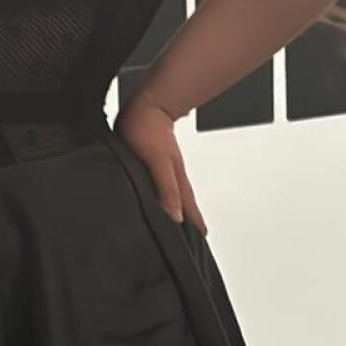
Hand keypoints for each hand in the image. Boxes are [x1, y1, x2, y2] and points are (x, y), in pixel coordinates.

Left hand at [115, 95, 207, 235]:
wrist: (146, 104)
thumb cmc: (146, 128)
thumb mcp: (157, 162)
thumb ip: (166, 189)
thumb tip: (175, 216)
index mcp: (175, 179)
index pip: (187, 210)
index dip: (193, 225)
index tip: (200, 241)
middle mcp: (173, 175)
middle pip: (186, 203)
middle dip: (191, 221)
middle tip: (197, 237)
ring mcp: (167, 167)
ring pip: (177, 194)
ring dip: (181, 208)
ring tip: (183, 221)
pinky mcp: (157, 160)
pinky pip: (166, 184)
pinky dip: (168, 194)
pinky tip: (162, 195)